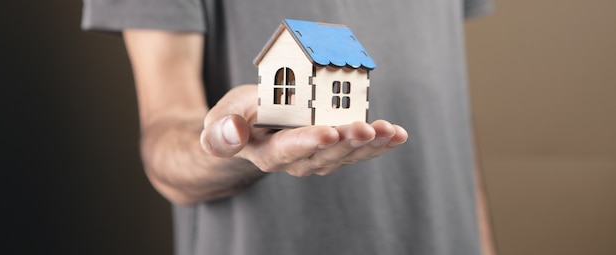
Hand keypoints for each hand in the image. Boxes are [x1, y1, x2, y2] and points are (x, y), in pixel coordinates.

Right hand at [200, 85, 407, 175]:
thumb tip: (234, 132)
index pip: (287, 150)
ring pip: (346, 155)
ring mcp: (317, 158)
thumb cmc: (236, 119)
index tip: (328, 131)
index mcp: (266, 153)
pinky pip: (358, 151)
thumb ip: (221, 132)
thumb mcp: (219, 119)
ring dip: (370, 144)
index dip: (308, 141)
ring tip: (389, 131)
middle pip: (324, 155)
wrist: (250, 128)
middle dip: (347, 142)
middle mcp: (295, 162)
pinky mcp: (334, 150)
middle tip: (365, 128)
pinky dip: (379, 143)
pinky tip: (396, 136)